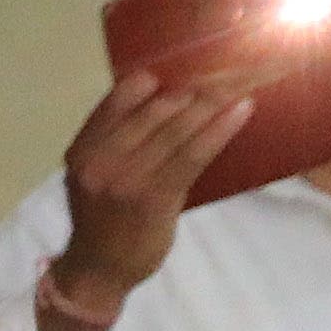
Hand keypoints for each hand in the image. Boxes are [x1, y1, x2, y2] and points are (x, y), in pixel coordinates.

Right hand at [52, 65, 261, 314]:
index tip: (197, 58)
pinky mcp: (154, 196)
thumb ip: (119, 141)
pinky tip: (243, 110)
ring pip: (179, 126)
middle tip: (237, 63)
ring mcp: (126, 178)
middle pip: (158, 105)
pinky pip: (194, 153)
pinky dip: (221, 128)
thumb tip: (169, 97)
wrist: (97, 272)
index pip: (123, 94)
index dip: (162, 73)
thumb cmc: (104, 221)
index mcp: (84, 146)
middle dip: (200, 81)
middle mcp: (101, 158)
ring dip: (218, 99)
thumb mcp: (96, 175)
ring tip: (246, 79)